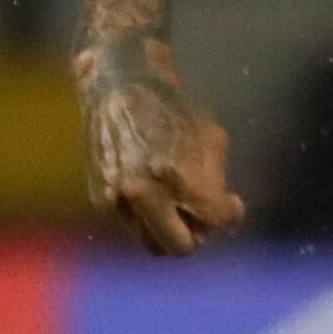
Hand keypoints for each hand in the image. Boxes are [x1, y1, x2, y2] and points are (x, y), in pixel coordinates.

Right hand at [76, 36, 245, 254]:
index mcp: (178, 179)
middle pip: (178, 248)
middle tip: (201, 216)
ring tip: (178, 205)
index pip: (214, 221)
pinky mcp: (100, 197)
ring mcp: (118, 199)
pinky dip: (145, 214)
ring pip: (151, 242)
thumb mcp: (210, 138)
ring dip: (168, 230)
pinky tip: (152, 188)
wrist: (118, 85)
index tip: (231, 201)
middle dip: (195, 235)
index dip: (230, 212)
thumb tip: (225, 207)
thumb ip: (217, 180)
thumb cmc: (171, 107)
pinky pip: (131, 222)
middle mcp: (145, 195)